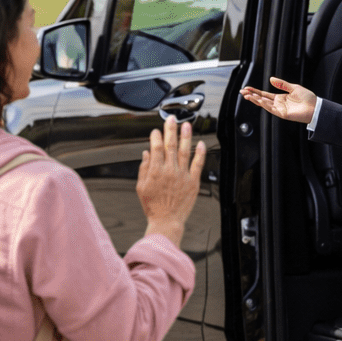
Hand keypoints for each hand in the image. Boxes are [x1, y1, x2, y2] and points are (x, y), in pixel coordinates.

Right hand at [137, 115, 206, 247]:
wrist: (167, 221)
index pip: (156, 148)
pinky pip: (198, 164)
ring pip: (185, 151)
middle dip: (170, 130)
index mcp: (155, 172)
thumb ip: (144, 169)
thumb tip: (146, 154)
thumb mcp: (141, 187)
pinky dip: (200, 153)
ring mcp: (183, 176)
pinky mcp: (193, 182)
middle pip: (170, 145)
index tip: (156, 131)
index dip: (156, 137)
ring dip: (185, 136)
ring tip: (186, 125)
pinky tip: (200, 144)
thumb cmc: (153, 206)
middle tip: (171, 119)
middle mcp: (170, 171)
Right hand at [240, 78, 316, 123]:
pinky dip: (265, 105)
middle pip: (262, 99)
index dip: (255, 91)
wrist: (315, 107)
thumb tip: (270, 79)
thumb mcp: (293, 87)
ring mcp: (280, 109)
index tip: (247, 88)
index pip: (264, 94)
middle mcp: (278, 104)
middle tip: (242, 92)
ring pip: (265, 104)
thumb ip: (282, 84)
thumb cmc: (307, 98)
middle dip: (252, 96)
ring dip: (256, 100)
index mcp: (280, 98)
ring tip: (248, 96)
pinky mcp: (283, 114)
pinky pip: (272, 109)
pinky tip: (259, 100)